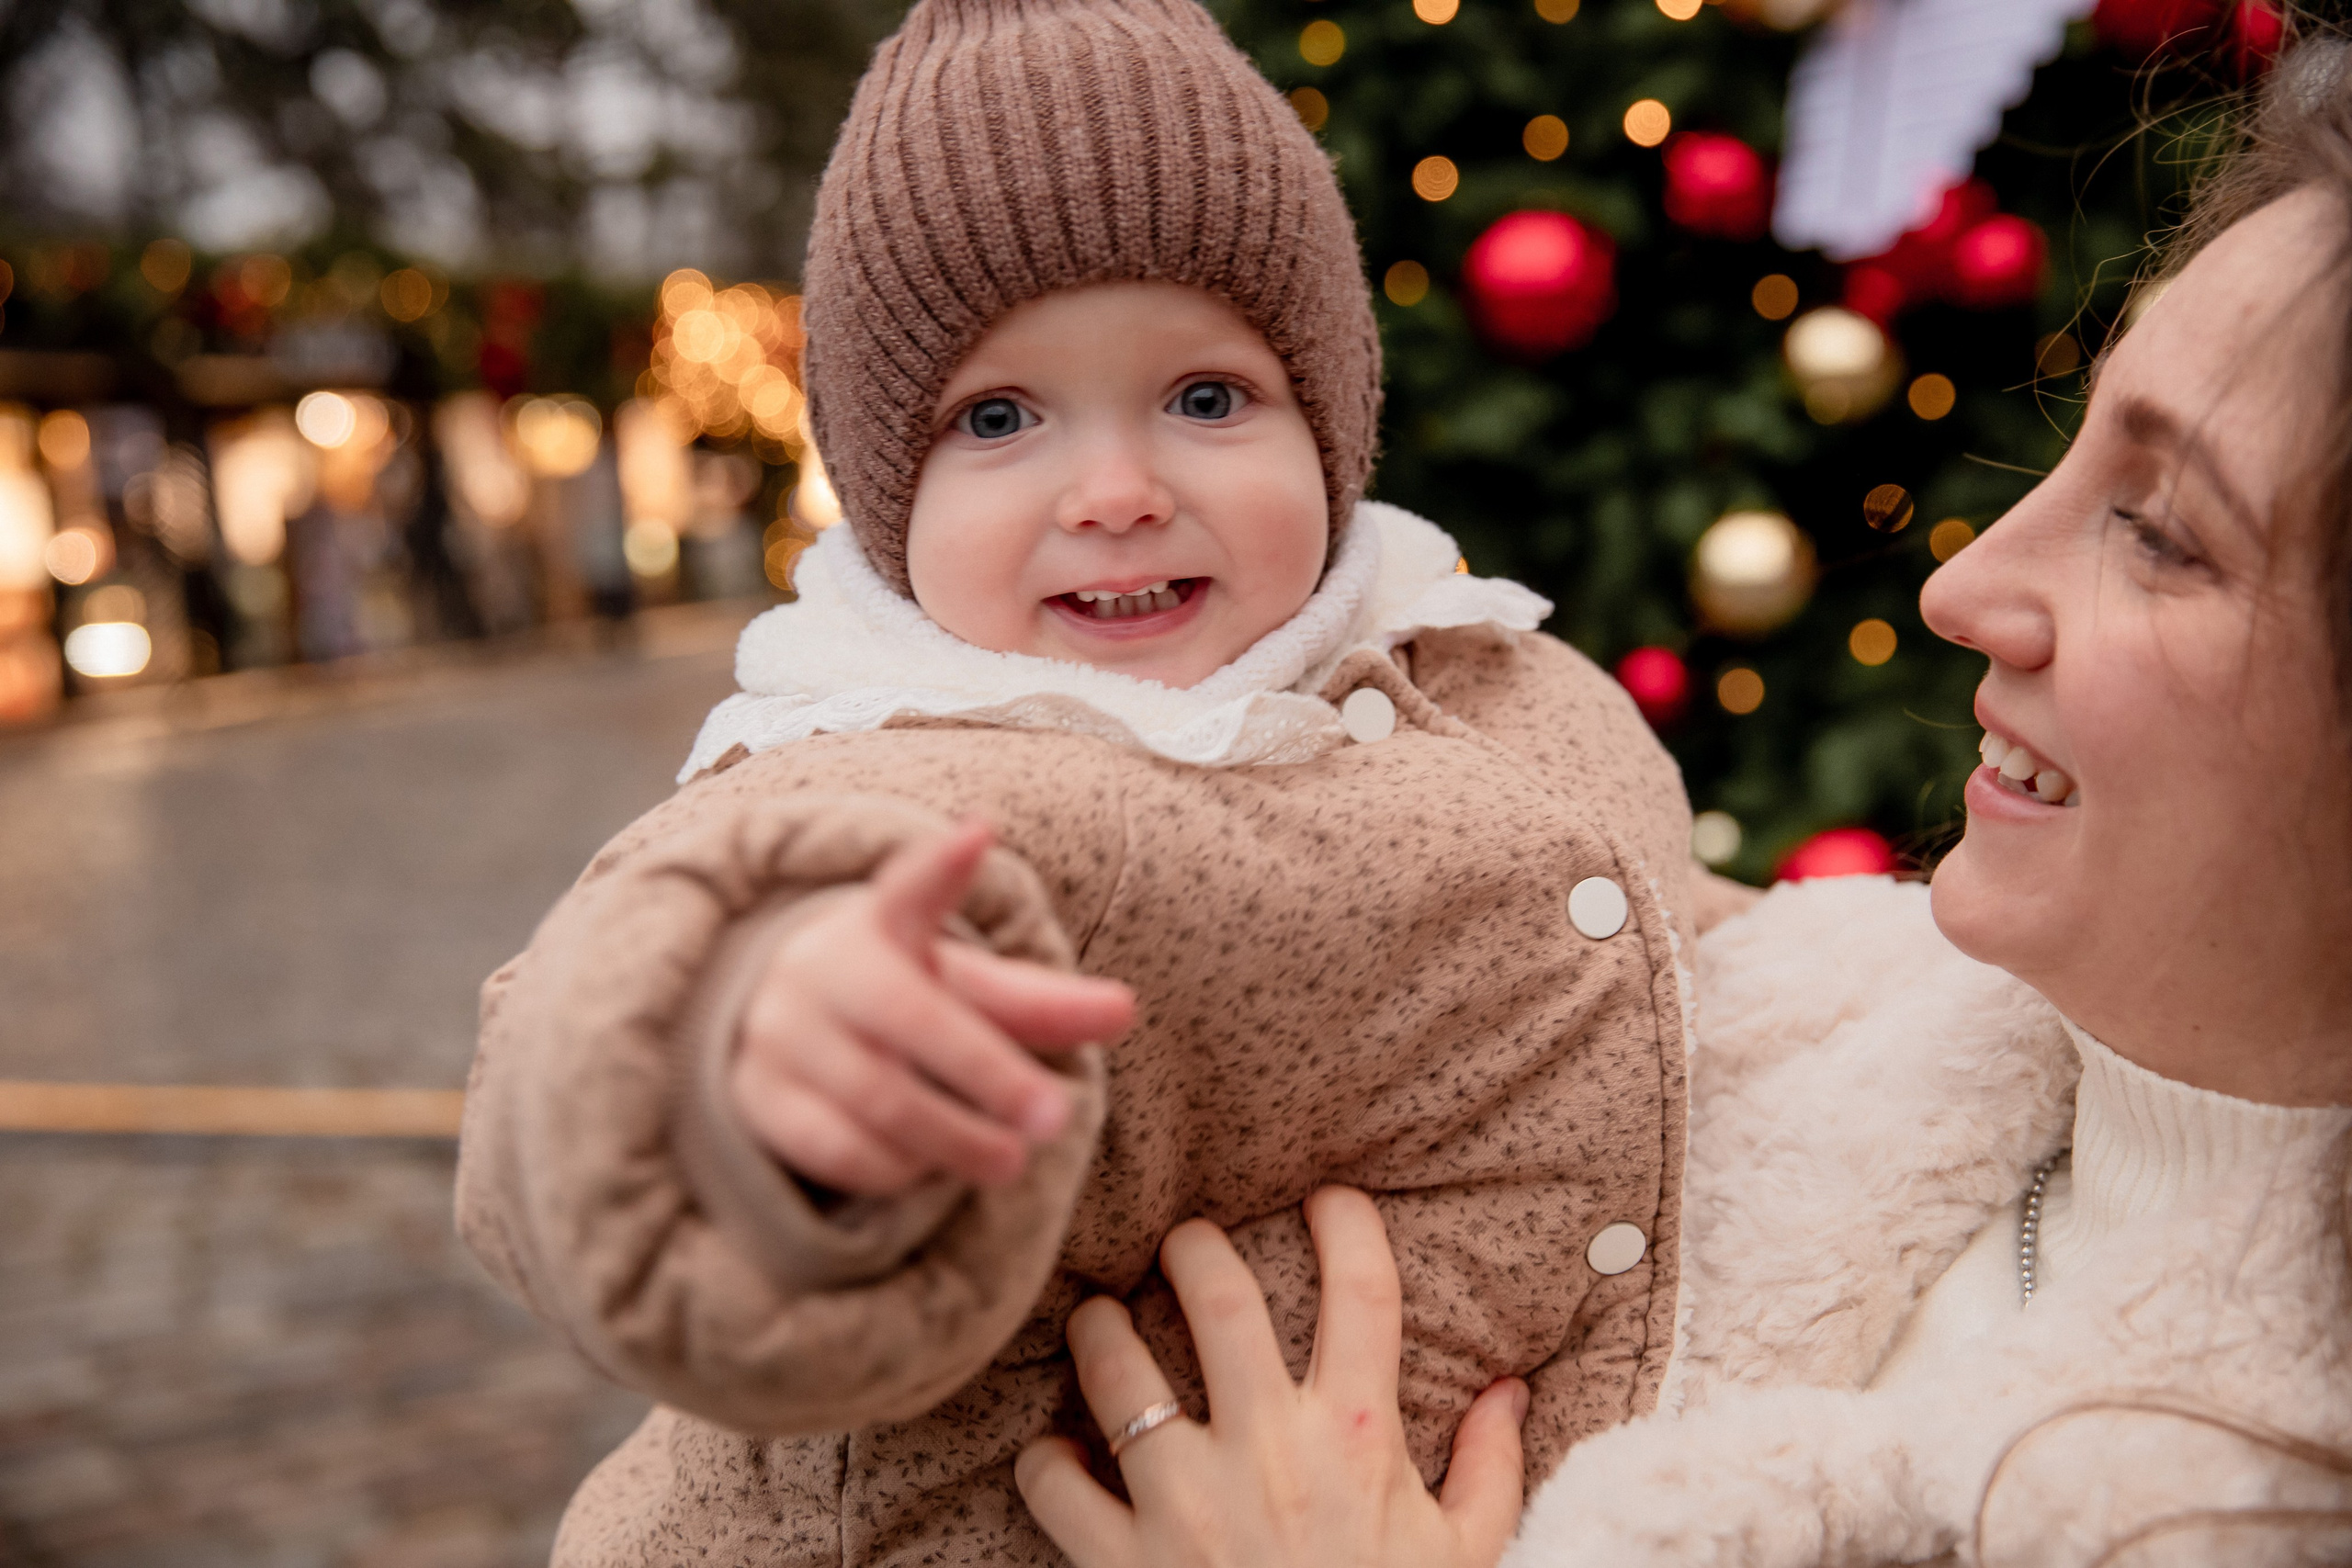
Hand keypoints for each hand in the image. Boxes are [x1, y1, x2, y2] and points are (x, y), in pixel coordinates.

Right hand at [732, 819, 1135, 1195]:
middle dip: (990, 1074)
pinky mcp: (759, 1098)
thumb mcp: (964, 990)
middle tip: (1055, 1118)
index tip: (976, 836)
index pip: (909, 888)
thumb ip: (1040, 1003)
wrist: (781, 1033)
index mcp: (881, 924)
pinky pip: (837, 1148)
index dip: (941, 865)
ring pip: (878, 1097)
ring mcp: (782, 1033)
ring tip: (1009, 1160)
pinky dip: (896, 1169)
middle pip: (914, 1019)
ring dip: (954, 1138)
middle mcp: (823, 968)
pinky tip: (930, 1171)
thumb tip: (1124, 1011)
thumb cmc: (900, 1002)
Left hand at [1016, 1187, 1527, 1567]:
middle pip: (1217, 1297)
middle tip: (1183, 1243)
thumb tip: (1512, 1390)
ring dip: (1099, 1331)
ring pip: (1116, 1370)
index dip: (1348, 1224)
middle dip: (1192, 1248)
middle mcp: (1268, 1452)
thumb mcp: (1464, 1556)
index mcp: (1357, 1438)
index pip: (1362, 1292)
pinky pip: (1055, 1484)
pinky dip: (1045, 1462)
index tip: (1330, 1200)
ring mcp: (1186, 1504)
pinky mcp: (1122, 1560)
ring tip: (1099, 1320)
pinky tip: (1058, 1454)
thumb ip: (1489, 1468)